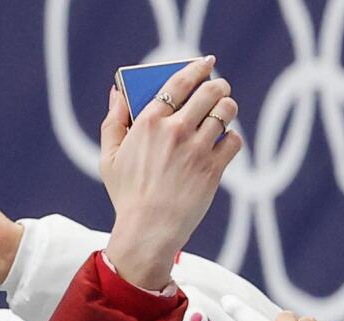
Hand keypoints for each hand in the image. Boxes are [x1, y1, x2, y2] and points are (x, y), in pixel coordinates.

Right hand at [100, 57, 242, 291]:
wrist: (147, 232)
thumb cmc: (127, 196)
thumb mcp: (109, 159)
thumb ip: (112, 122)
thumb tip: (116, 92)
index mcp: (148, 123)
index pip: (180, 81)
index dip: (198, 67)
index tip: (206, 64)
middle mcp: (175, 131)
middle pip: (210, 90)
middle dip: (218, 86)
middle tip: (219, 90)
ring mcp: (196, 149)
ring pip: (226, 110)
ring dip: (228, 108)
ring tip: (224, 113)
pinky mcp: (213, 168)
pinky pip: (233, 139)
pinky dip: (231, 139)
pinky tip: (222, 144)